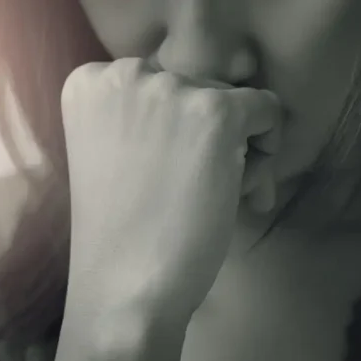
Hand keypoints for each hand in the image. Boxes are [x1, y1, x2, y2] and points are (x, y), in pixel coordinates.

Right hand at [60, 57, 280, 321]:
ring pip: (236, 104)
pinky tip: (246, 190)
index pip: (166, 86)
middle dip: (216, 141)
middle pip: (202, 91)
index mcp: (91, 82)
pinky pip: (268, 109)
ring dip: (240, 150)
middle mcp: (127, 73)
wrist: (122, 287)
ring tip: (223, 199)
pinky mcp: (215, 112)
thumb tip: (227, 112)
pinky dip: (269, 147)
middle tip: (208, 192)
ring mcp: (172, 89)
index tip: (179, 170)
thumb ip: (155, 123)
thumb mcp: (122, 157)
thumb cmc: (123, 235)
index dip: (182, 131)